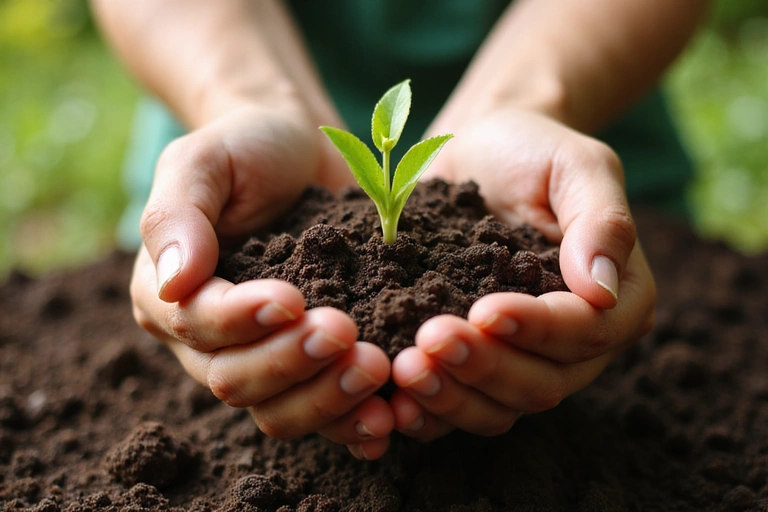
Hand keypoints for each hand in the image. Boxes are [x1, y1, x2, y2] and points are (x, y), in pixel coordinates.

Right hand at [130, 103, 393, 458]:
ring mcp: (264, 358)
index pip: (198, 324)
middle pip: (236, 380)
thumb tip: (171, 283)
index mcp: (171, 295)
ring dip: (326, 399)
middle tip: (345, 334)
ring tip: (376, 370)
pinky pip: (323, 412)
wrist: (304, 153)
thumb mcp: (203, 161)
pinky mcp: (312, 365)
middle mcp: (210, 340)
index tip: (291, 298)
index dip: (242, 320)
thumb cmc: (248, 148)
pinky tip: (387, 417)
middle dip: (290, 363)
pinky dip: (352, 421)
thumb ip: (177, 216)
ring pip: (278, 410)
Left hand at [390, 107, 655, 439]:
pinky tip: (393, 403)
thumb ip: (602, 220)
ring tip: (406, 369)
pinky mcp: (477, 364)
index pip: (586, 333)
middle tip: (430, 341)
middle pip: (542, 383)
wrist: (475, 150)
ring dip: (453, 396)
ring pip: (499, 407)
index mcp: (617, 300)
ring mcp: (523, 361)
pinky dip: (431, 412)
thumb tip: (604, 289)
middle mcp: (575, 344)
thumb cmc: (530, 149)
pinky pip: (460, 407)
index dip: (537, 330)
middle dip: (485, 367)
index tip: (485, 311)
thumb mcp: (575, 164)